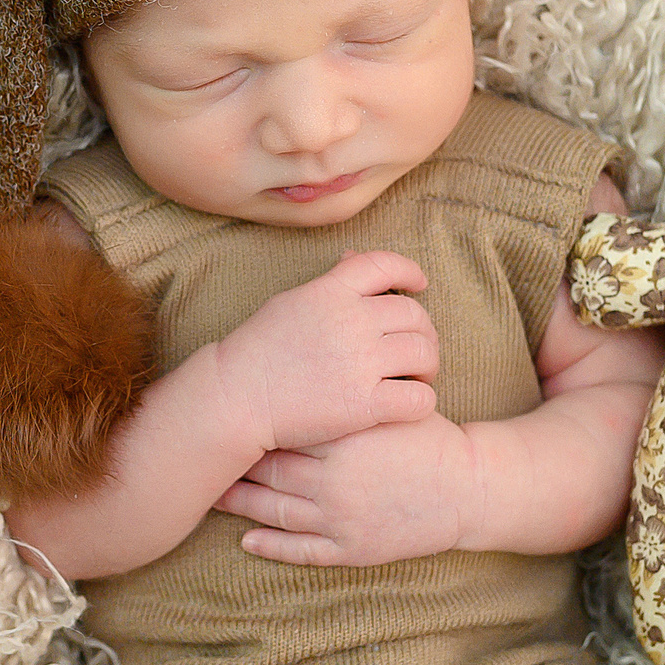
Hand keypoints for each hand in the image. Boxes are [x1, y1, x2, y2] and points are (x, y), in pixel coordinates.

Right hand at [211, 250, 438, 450]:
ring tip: (418, 376)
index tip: (420, 285)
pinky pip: (418, 398)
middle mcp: (351, 321)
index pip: (385, 265)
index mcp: (331, 291)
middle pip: (414, 313)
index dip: (410, 271)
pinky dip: (423, 399)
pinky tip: (411, 402)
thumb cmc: (257, 351)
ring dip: (429, 365)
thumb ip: (330, 284)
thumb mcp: (291, 302)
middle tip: (419, 347)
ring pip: (423, 353)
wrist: (235, 397)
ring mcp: (359, 362)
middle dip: (424, 330)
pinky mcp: (364, 404)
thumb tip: (354, 260)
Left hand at [214, 412, 479, 567]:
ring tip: (215, 495)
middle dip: (238, 465)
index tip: (230, 420)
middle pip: (271, 472)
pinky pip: (301, 551)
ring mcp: (341, 520)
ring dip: (242, 505)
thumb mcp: (390, 409)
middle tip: (210, 455)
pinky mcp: (351, 549)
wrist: (469, 489)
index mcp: (345, 440)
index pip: (284, 433)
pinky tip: (246, 540)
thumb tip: (305, 372)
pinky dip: (270, 547)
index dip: (254, 429)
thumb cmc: (429, 440)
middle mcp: (336, 482)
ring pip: (277, 513)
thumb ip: (349, 395)